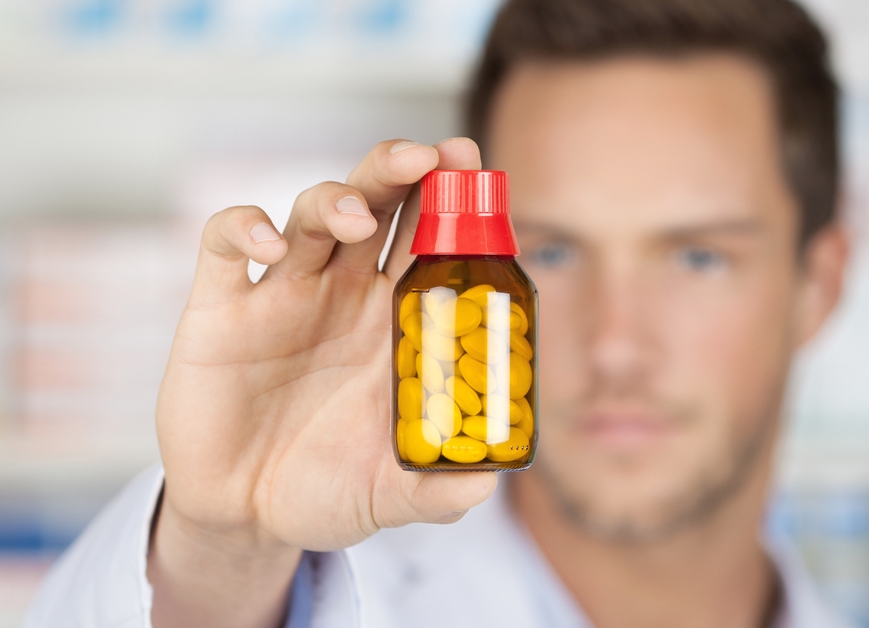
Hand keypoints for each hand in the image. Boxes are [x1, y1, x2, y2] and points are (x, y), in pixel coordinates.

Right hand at [148, 138, 495, 626]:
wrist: (244, 513)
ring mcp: (284, 293)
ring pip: (312, 210)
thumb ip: (436, 491)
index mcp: (394, 319)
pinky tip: (269, 244)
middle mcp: (344, 292)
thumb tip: (485, 482)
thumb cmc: (327, 488)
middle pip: (379, 204)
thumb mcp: (389, 493)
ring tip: (356, 218)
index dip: (454, 203)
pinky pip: (225, 241)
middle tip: (431, 156)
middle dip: (403, 170)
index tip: (478, 172)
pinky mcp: (221, 307)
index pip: (431, 241)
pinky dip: (244, 227)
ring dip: (337, 198)